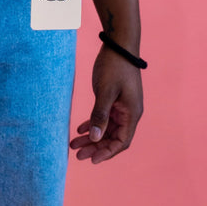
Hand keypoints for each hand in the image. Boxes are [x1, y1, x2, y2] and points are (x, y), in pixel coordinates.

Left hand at [69, 44, 143, 162]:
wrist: (118, 45)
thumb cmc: (114, 67)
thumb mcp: (105, 91)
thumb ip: (100, 115)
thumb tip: (96, 138)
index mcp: (132, 114)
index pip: (121, 142)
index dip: (107, 152)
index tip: (91, 160)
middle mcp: (129, 113)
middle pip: (112, 138)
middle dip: (95, 146)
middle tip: (77, 154)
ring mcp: (121, 106)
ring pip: (106, 128)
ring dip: (92, 136)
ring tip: (74, 144)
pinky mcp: (114, 99)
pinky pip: (104, 117)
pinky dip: (93, 123)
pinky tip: (80, 128)